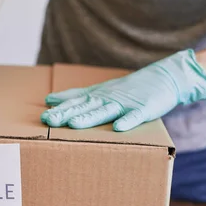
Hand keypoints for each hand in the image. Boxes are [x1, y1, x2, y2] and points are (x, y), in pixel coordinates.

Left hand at [41, 49, 205, 130]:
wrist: (162, 77)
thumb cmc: (126, 89)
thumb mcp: (99, 90)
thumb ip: (75, 96)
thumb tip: (49, 99)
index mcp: (97, 96)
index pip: (75, 102)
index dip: (60, 109)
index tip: (43, 115)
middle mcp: (108, 99)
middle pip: (84, 107)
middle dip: (67, 113)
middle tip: (49, 119)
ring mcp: (126, 103)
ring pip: (105, 112)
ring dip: (89, 118)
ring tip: (74, 124)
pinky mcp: (145, 108)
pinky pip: (136, 116)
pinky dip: (128, 121)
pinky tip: (118, 128)